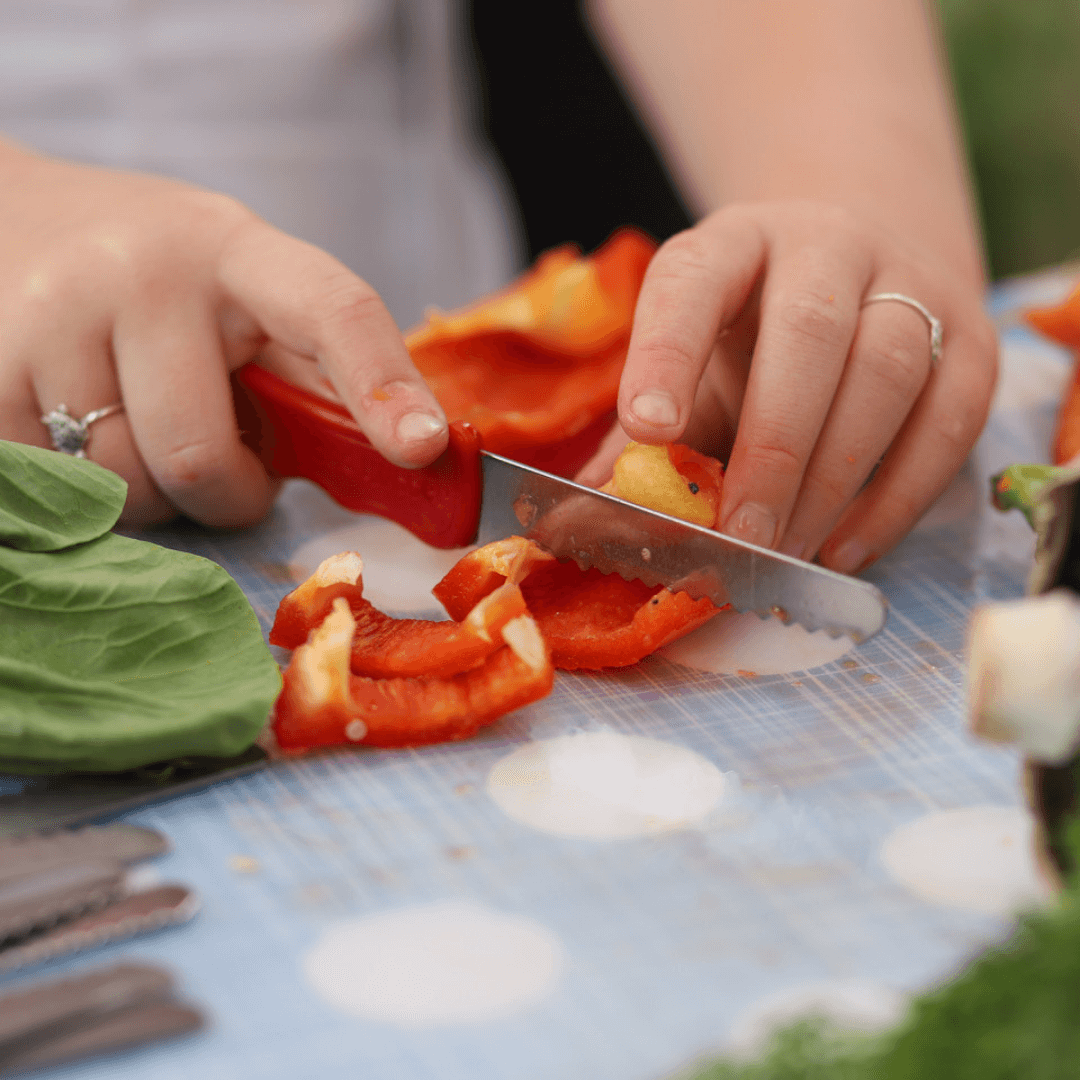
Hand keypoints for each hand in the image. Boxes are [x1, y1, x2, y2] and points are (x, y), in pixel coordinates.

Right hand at [0, 149, 448, 527]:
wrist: (11, 216)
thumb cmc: (160, 281)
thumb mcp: (243, 296)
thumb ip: (310, 373)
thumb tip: (408, 464)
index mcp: (237, 252)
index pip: (330, 310)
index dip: (383, 385)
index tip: (424, 448)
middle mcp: (142, 274)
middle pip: (199, 454)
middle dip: (228, 495)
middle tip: (232, 475)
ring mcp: (51, 317)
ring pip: (124, 484)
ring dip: (154, 495)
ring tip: (147, 435)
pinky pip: (58, 488)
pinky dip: (87, 487)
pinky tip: (85, 431)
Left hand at [578, 200, 997, 573]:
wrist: (864, 266)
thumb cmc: (752, 335)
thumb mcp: (690, 362)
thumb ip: (639, 436)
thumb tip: (578, 517)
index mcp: (734, 244)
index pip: (695, 279)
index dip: (669, 351)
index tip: (648, 428)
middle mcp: (826, 246)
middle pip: (809, 333)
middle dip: (772, 446)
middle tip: (740, 534)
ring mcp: (910, 285)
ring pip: (887, 372)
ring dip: (833, 478)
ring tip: (788, 551)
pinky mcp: (971, 341)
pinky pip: (950, 419)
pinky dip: (899, 495)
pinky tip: (845, 548)